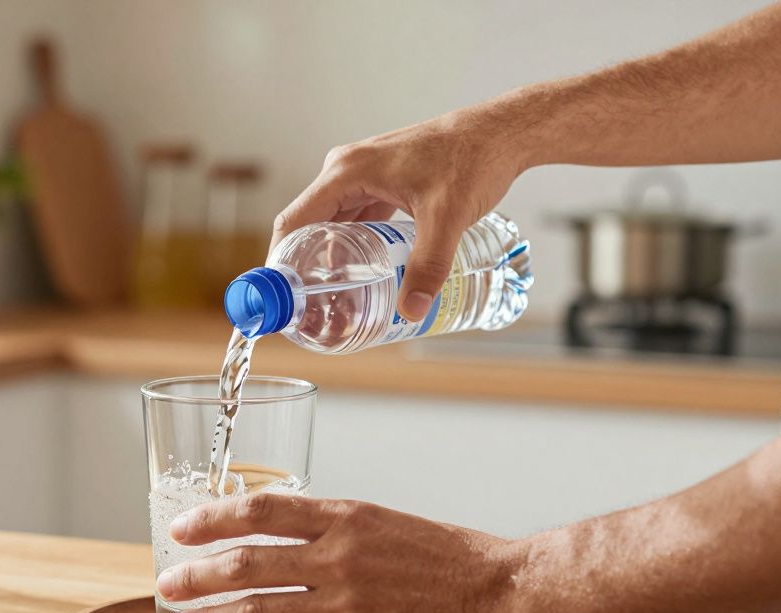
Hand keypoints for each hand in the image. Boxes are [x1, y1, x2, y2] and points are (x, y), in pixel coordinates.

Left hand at [157, 493, 533, 612]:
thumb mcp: (385, 522)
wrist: (506, 593)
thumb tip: (285, 536)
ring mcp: (346, 603)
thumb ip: (334, 529)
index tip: (183, 527)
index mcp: (346, 517)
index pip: (261, 510)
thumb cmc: (452, 558)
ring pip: (258, 608)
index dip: (213, 518)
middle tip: (170, 582)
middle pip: (246, 561)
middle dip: (197, 573)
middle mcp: (338, 555)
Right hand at [271, 110, 527, 320]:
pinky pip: (352, 217)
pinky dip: (350, 245)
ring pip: (330, 223)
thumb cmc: (471, 160)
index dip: (280, 262)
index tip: (281, 297)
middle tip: (309, 308)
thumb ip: (428, 266)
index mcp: (346, 172)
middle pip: (307, 226)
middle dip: (304, 267)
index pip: (293, 222)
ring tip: (330, 296)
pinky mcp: (380, 182)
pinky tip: (360, 272)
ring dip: (327, 257)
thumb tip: (412, 311)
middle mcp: (345, 171)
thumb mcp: (447, 218)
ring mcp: (361, 175)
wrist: (500, 134)